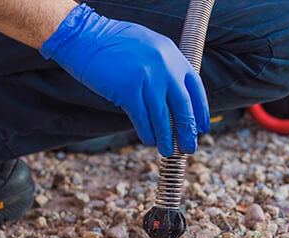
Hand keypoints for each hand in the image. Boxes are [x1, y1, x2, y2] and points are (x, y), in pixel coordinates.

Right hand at [40, 3, 209, 156]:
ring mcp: (147, 78)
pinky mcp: (128, 89)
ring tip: (167, 151)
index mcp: (172, 54)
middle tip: (189, 147)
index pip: (195, 87)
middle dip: (187, 131)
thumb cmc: (115, 44)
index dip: (201, 110)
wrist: (86, 37)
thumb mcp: (150, 48)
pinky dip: (147, 132)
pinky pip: (142, 118)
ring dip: (166, 137)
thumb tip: (175, 98)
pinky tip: (149, 141)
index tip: (202, 127)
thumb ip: (165, 68)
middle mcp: (164, 66)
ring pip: (162, 116)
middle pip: (183, 106)